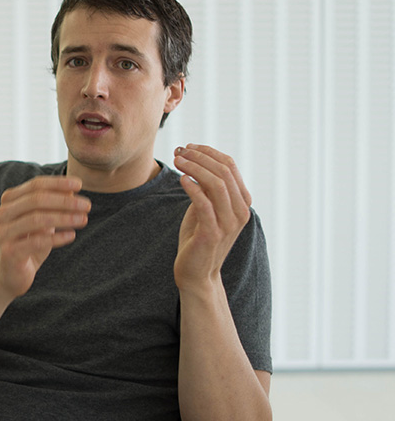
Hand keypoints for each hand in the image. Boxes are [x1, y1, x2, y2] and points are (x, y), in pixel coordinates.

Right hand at [0, 175, 88, 297]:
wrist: (10, 275)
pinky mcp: (9, 252)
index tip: (80, 185)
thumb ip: (52, 206)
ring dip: (64, 218)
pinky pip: (36, 241)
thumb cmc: (28, 244)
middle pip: (36, 200)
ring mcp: (3, 233)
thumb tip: (72, 191)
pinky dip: (57, 237)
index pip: (35, 185)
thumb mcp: (42, 222)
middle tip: (87, 205)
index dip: (58, 183)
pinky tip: (72, 235)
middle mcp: (2, 214)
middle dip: (65, 201)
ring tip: (83, 219)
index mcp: (8, 202)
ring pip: (36, 219)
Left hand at [172, 144, 251, 288]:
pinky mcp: (213, 233)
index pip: (230, 166)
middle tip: (180, 150)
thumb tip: (197, 163)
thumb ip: (206, 190)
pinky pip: (204, 203)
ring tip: (178, 161)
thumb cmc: (197, 239)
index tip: (189, 146)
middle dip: (200, 156)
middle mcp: (240, 211)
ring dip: (195, 168)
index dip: (209, 152)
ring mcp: (229, 223)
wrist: (196, 274)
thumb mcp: (205, 209)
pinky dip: (192, 188)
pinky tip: (181, 180)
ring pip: (216, 184)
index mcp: (242, 202)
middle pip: (224, 171)